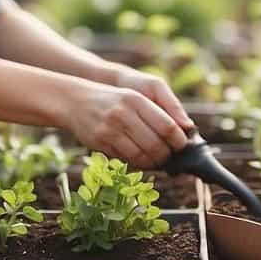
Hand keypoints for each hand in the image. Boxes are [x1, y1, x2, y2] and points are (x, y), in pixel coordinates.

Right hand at [67, 74, 193, 169]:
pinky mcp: (100, 142)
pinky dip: (136, 163)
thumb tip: (185, 130)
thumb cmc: (112, 100)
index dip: (178, 140)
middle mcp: (123, 114)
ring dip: (152, 163)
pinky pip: (125, 159)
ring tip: (156, 161)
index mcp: (136, 100)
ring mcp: (110, 129)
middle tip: (169, 157)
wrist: (75, 100)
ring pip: (141, 156)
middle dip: (166, 155)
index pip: (167, 126)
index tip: (182, 146)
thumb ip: (158, 110)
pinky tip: (140, 160)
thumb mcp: (134, 97)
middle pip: (156, 144)